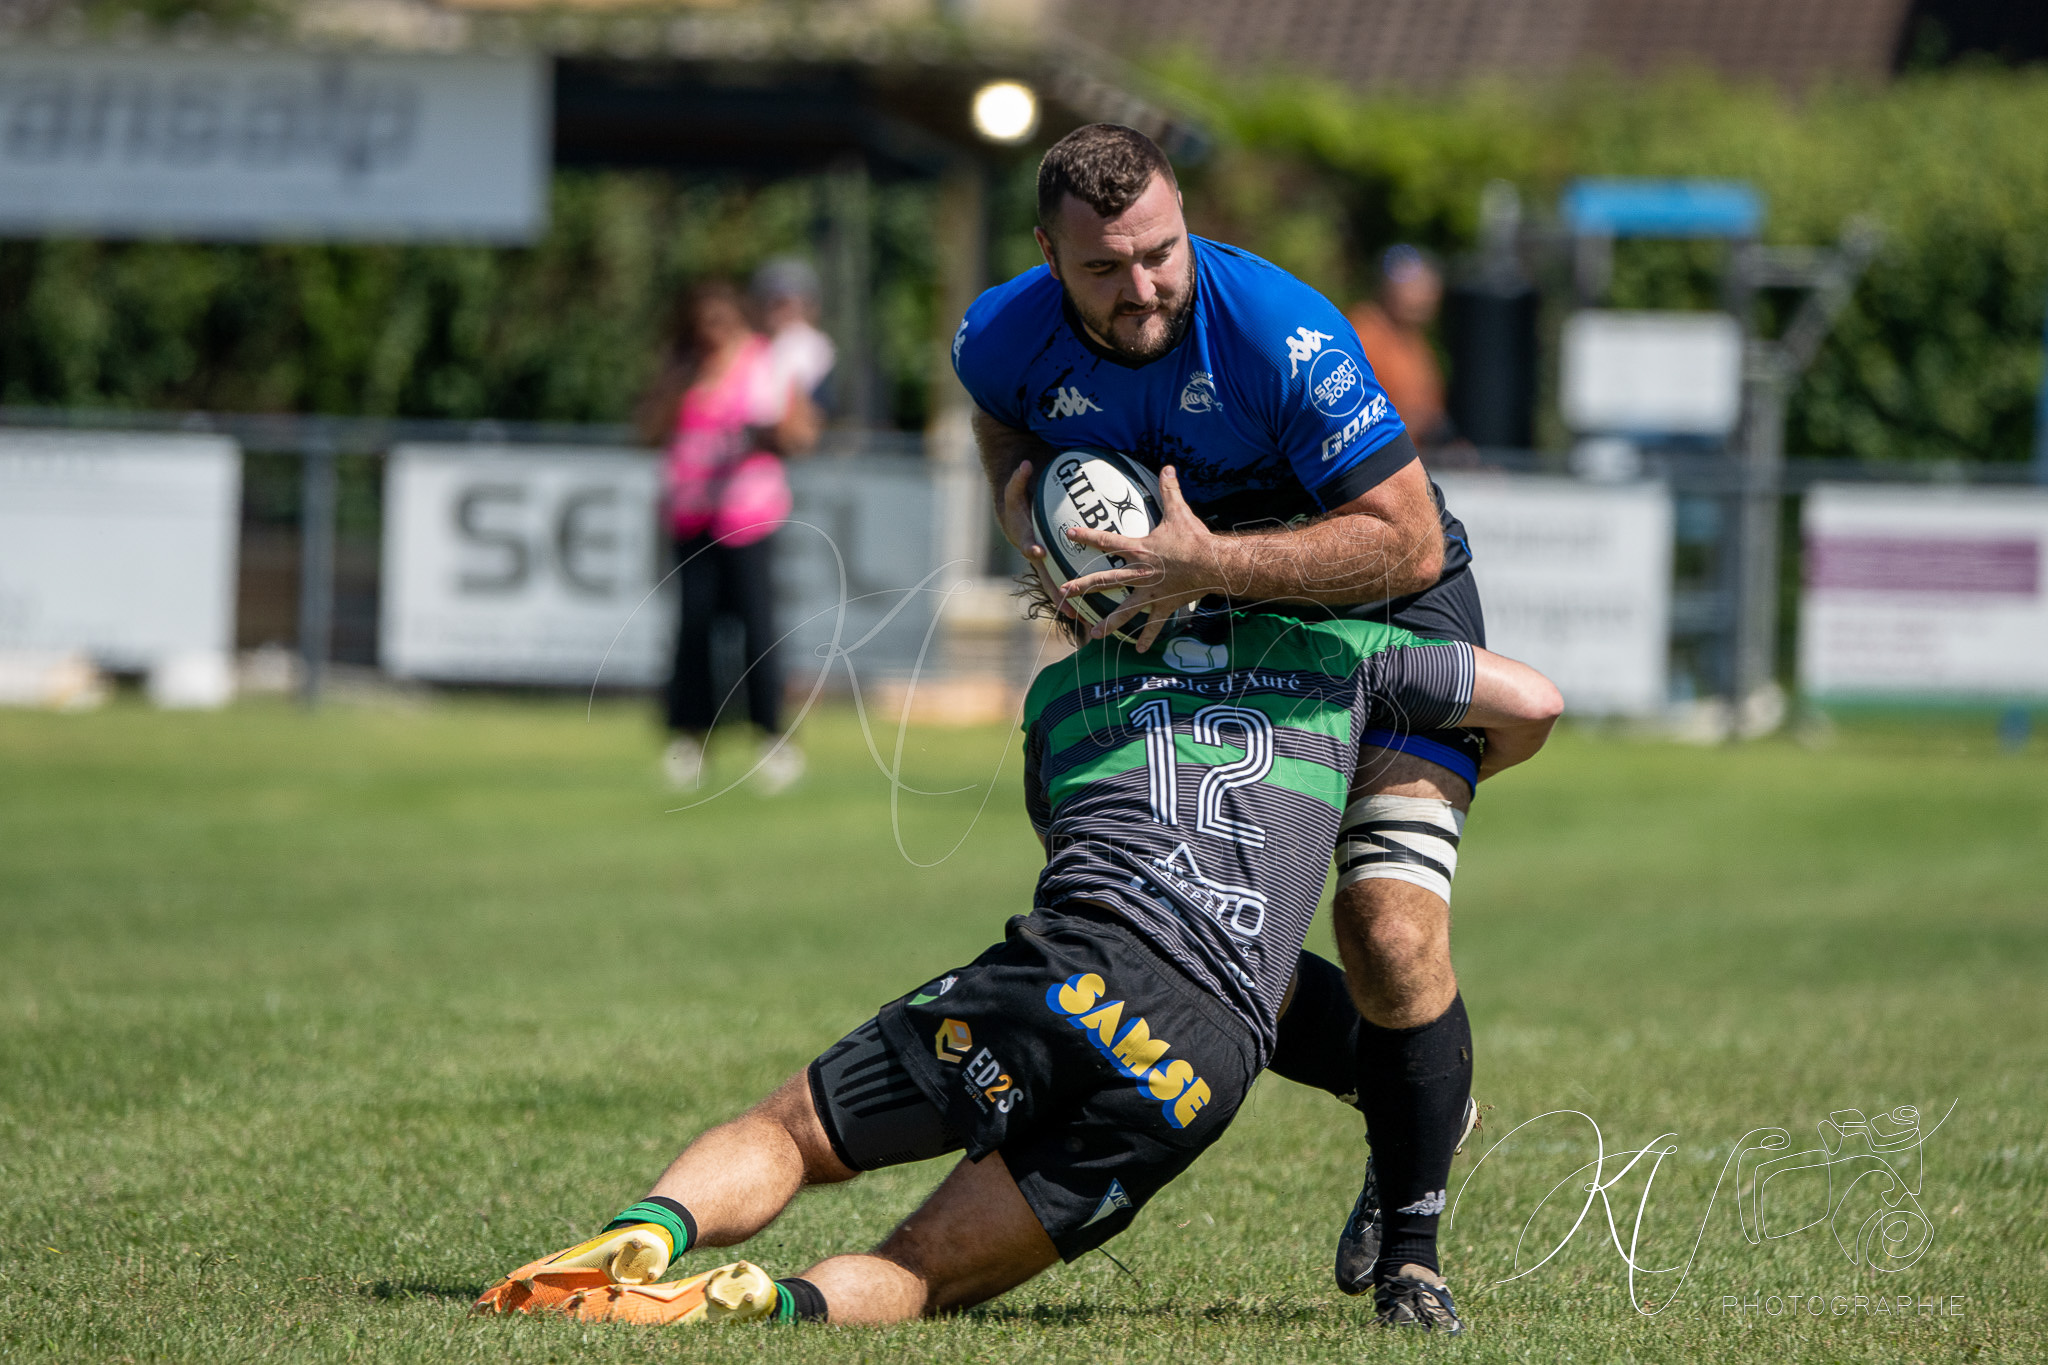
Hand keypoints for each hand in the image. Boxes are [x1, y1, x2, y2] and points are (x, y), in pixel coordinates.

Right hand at [1001, 461, 1076, 619]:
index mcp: (1022, 535)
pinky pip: (1066, 578)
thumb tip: (1025, 464)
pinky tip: (1096, 602)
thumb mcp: (1014, 486)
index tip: (1037, 552)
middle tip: (1067, 607)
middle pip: (1043, 575)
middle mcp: (1032, 552)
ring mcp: (1043, 561)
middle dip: (1054, 592)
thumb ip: (1018, 478)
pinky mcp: (1053, 562)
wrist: (1012, 510)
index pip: (1024, 539)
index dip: (1029, 545)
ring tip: (1085, 619)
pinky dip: (1077, 591)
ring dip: (1069, 600)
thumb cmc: (1017, 497)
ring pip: (1056, 583)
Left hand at [1056, 465, 1223, 651]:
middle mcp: (1140, 573)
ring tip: (1093, 635)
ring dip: (1109, 623)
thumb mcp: (1180, 511)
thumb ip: (1170, 490)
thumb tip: (1167, 466)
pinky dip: (1147, 636)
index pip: (1106, 540)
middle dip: (1082, 587)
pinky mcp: (1165, 604)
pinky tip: (1139, 649)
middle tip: (1062, 592)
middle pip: (1105, 581)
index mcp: (1139, 549)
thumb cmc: (1195, 538)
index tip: (1068, 533)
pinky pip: (1154, 624)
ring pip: (1125, 611)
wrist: (1214, 564)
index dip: (1086, 536)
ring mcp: (1151, 592)